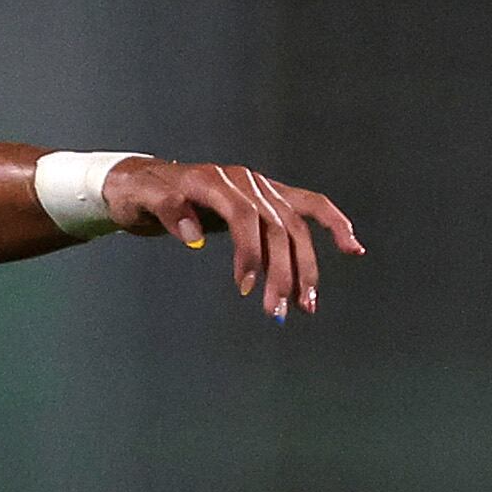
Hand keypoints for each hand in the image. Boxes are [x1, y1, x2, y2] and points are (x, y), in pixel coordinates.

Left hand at [101, 159, 361, 322]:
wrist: (144, 181)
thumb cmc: (139, 193)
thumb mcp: (140, 200)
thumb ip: (167, 212)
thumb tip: (192, 236)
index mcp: (215, 181)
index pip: (244, 218)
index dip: (249, 252)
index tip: (245, 287)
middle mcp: (245, 181)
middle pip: (277, 227)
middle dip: (282, 272)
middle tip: (278, 311)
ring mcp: (261, 187)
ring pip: (294, 228)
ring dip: (304, 268)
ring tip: (306, 305)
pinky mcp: (270, 197)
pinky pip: (309, 208)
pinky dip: (333, 226)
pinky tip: (352, 249)